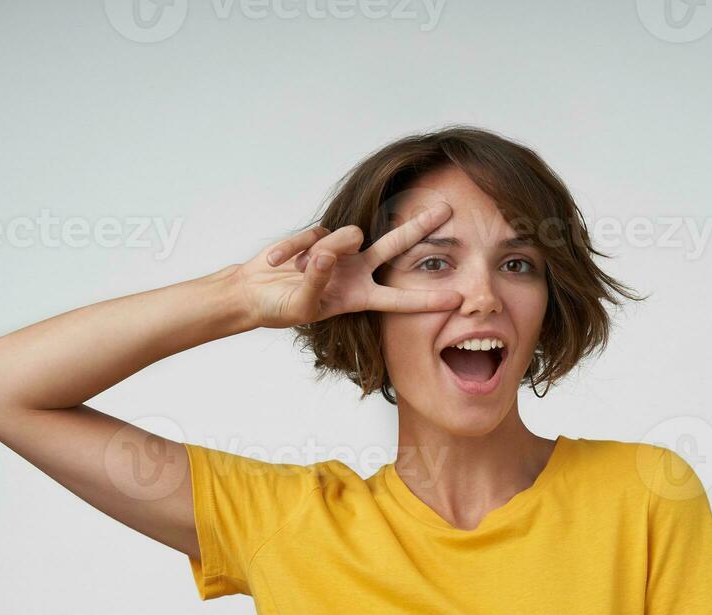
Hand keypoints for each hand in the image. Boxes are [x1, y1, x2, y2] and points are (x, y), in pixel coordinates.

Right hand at [234, 202, 462, 329]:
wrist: (254, 292)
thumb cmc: (281, 307)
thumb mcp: (301, 305)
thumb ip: (316, 280)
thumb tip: (326, 255)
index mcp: (360, 296)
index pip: (400, 298)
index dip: (427, 299)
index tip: (457, 298)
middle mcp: (357, 271)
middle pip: (394, 244)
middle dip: (420, 226)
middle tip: (446, 209)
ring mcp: (339, 251)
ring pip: (346, 237)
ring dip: (321, 253)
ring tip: (296, 271)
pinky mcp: (318, 235)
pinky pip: (313, 235)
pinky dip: (292, 250)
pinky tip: (279, 262)